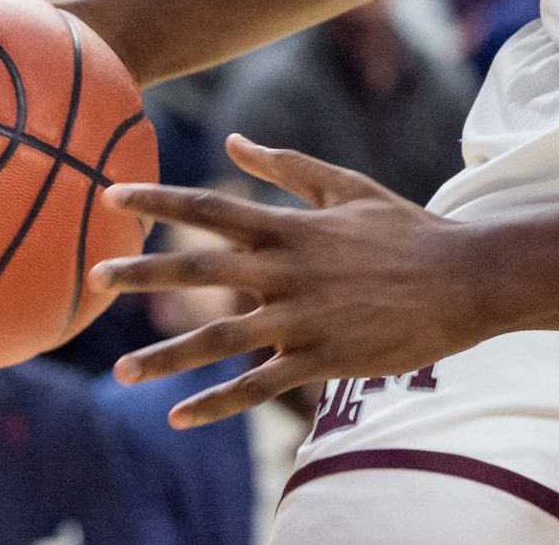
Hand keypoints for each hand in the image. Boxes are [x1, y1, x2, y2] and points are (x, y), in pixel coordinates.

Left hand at [96, 136, 485, 427]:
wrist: (465, 279)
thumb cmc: (407, 229)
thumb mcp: (349, 188)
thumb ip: (287, 167)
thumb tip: (232, 142)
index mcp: (294, 226)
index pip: (213, 207)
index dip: (159, 201)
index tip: (111, 195)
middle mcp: (291, 269)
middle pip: (203, 268)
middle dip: (145, 271)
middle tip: (93, 277)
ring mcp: (305, 317)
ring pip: (222, 338)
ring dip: (168, 355)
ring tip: (120, 372)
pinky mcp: (323, 358)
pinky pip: (260, 386)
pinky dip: (218, 404)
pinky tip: (179, 417)